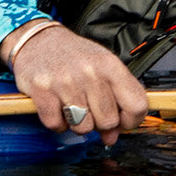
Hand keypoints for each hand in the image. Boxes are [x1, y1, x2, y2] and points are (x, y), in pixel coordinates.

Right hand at [0, 23, 148, 145]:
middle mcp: (90, 72)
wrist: (38, 39)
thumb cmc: (73, 55)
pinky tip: (57, 106)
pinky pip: (57, 125)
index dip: (131, 121)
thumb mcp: (101, 67)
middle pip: (108, 121)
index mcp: (110, 65)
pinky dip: (57, 121)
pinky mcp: (43, 90)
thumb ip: (114, 99)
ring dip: (77, 123)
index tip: (123, 121)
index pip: (136, 105)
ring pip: (83, 127)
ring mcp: (66, 82)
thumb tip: (112, 136)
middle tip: (91, 109)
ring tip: (73, 105)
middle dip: (100, 123)